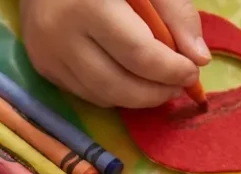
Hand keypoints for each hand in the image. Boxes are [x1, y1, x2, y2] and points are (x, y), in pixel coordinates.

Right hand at [20, 0, 208, 107]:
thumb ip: (176, 12)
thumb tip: (198, 58)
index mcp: (89, 3)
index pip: (138, 54)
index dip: (170, 70)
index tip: (192, 71)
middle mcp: (60, 32)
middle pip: (117, 84)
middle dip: (155, 92)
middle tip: (178, 85)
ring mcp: (47, 52)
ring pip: (101, 95)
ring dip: (137, 98)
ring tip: (158, 85)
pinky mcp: (42, 65)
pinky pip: (85, 93)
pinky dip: (114, 93)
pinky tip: (129, 77)